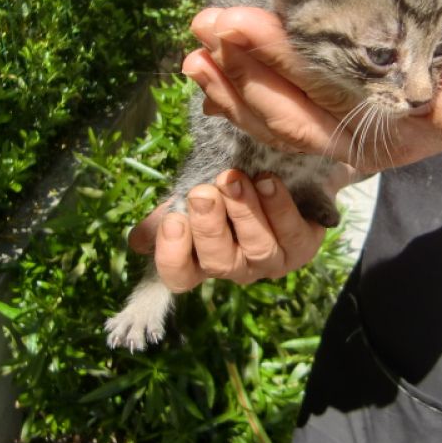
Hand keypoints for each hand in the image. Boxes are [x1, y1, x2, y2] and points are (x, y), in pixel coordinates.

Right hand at [128, 165, 355, 291]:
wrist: (284, 165)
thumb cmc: (232, 183)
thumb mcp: (198, 190)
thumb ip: (170, 212)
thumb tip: (138, 241)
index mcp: (204, 259)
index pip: (180, 277)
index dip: (173, 255)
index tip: (173, 220)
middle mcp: (238, 267)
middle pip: (220, 262)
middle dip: (210, 226)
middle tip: (204, 192)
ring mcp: (272, 261)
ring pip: (258, 249)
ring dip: (244, 212)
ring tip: (235, 179)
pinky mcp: (304, 247)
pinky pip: (292, 235)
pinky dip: (279, 207)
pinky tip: (268, 181)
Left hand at [183, 7, 441, 173]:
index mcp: (374, 138)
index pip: (311, 105)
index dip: (272, 65)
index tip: (235, 25)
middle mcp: (343, 138)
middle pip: (278, 108)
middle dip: (239, 65)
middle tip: (204, 25)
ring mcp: (331, 126)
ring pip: (269, 110)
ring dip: (232, 76)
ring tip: (200, 41)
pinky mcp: (326, 111)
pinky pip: (277, 103)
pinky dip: (246, 81)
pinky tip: (220, 60)